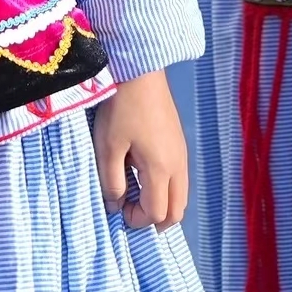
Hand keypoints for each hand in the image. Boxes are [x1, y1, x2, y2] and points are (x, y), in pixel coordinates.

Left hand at [91, 67, 188, 229]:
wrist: (140, 72)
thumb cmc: (121, 109)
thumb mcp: (108, 147)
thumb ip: (112, 182)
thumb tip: (116, 205)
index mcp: (161, 169)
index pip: (156, 212)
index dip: (136, 219)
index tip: (117, 208)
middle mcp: (178, 165)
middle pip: (177, 211)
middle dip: (155, 220)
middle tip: (130, 211)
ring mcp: (182, 153)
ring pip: (181, 195)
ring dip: (162, 204)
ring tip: (136, 194)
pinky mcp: (180, 142)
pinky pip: (179, 179)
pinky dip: (166, 189)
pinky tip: (144, 176)